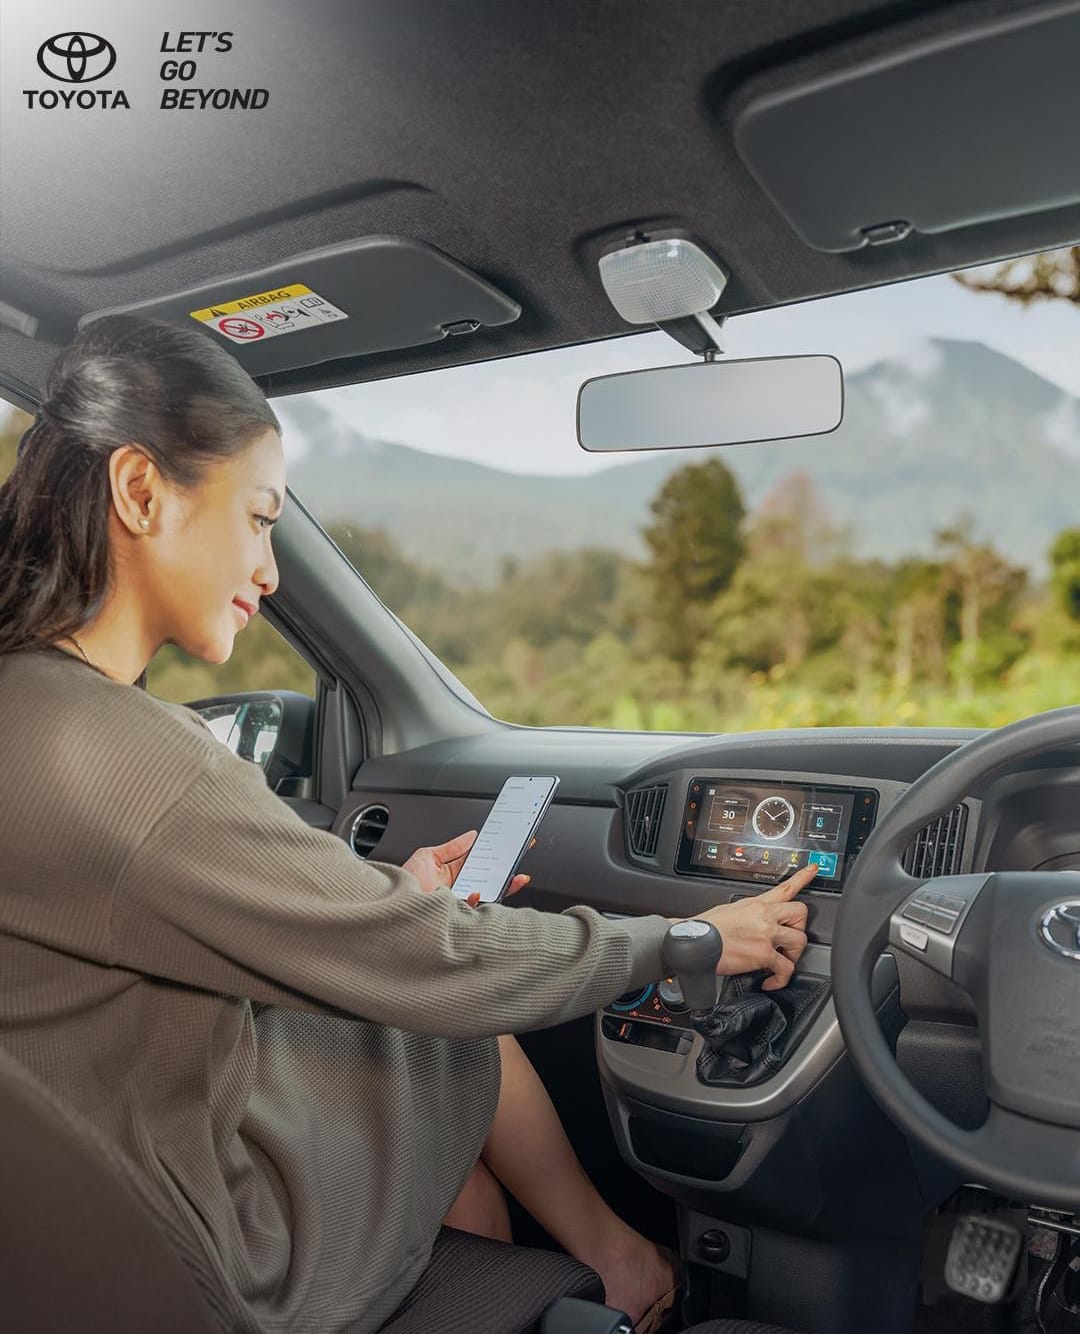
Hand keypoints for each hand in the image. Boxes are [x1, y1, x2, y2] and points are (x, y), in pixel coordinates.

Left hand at [402, 830, 533, 906]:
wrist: (388, 905)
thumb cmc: (401, 883)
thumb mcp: (427, 857)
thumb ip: (451, 847)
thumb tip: (472, 835)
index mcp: (452, 873)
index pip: (480, 862)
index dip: (496, 853)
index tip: (510, 844)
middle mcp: (458, 889)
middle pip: (489, 879)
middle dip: (508, 869)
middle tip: (519, 856)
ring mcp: (458, 903)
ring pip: (487, 895)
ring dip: (503, 885)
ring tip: (512, 876)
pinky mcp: (455, 916)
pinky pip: (473, 910)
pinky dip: (477, 900)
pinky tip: (477, 892)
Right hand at [685, 863, 814, 990]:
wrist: (694, 941)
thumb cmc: (705, 928)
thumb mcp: (727, 910)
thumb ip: (746, 914)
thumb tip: (751, 923)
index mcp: (755, 904)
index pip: (785, 887)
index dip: (803, 877)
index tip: (814, 870)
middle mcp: (764, 916)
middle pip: (801, 913)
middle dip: (800, 928)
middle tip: (789, 939)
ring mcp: (766, 934)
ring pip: (800, 941)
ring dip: (793, 955)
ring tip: (779, 961)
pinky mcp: (763, 954)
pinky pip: (785, 968)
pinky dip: (780, 979)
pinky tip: (771, 982)